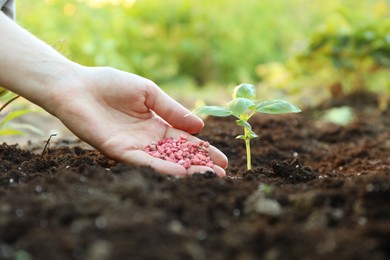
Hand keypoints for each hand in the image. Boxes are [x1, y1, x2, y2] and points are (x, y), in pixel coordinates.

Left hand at [49, 66, 227, 176]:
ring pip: (163, 162)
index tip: (222, 160)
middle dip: (199, 165)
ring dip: (184, 170)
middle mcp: (147, 140)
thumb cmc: (112, 84)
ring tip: (205, 177)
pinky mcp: (117, 151)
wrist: (78, 85)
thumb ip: (171, 110)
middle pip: (177, 155)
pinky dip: (160, 167)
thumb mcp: (149, 93)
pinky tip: (178, 172)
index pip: (185, 141)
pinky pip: (141, 161)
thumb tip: (199, 126)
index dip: (203, 150)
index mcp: (156, 125)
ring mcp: (133, 147)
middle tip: (221, 175)